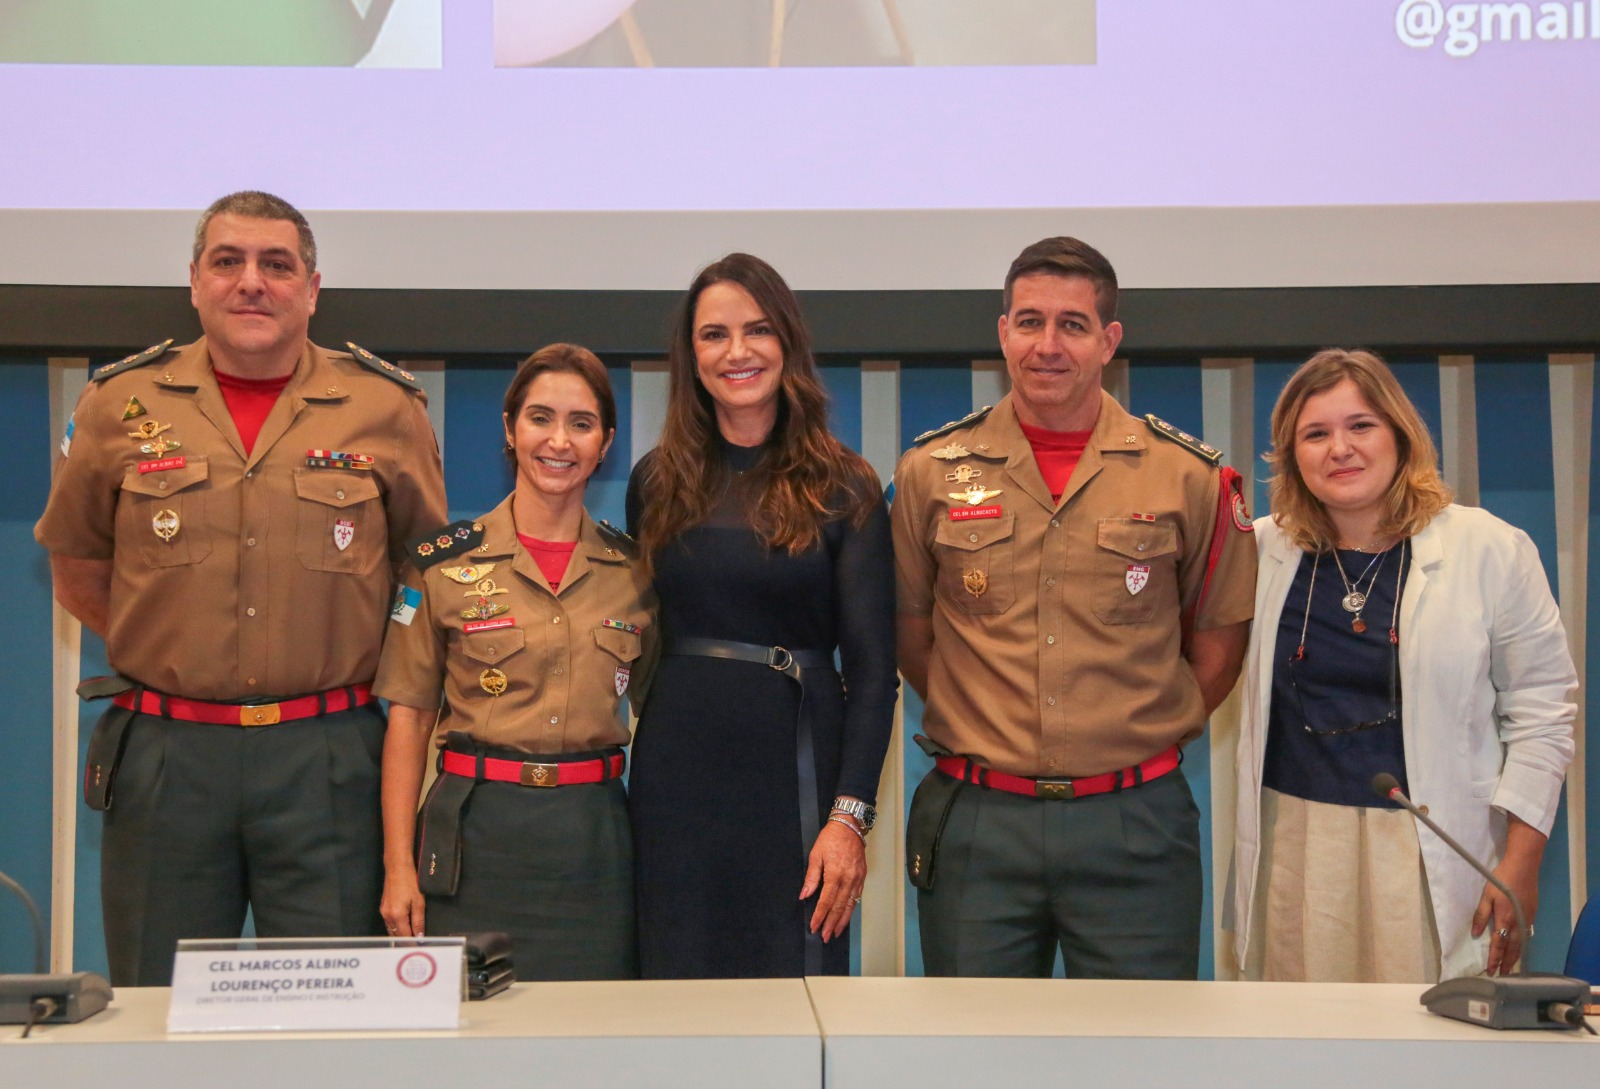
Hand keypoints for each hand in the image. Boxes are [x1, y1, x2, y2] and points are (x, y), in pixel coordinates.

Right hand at [380, 865, 426, 937]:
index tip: (419, 947)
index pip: (405, 936)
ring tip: (412, 938)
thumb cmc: (410, 882)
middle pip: (396, 935)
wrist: (397, 868)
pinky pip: (389, 923)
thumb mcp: (419, 902)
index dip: (412, 943)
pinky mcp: (383, 908)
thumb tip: (420, 936)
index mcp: (397, 916)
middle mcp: (387, 916)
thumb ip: (418, 921)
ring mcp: (383, 912)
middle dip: (406, 941)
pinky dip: (397, 928)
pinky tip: (404, 927)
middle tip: (416, 944)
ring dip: (401, 935)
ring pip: (392, 930)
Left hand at [799, 819, 866, 941]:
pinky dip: (851, 909)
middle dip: (831, 923)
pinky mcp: (862, 876)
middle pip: (839, 907)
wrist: (850, 826)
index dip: (819, 916)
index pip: (826, 901)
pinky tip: (847, 916)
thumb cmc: (831, 838)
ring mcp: (857, 878)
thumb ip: (811, 877)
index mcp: (835, 874)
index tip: (814, 926)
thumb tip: (805, 894)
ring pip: (850, 905)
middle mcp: (848, 879)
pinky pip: (857, 896)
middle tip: (825, 936)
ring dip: (843, 920)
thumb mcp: (816, 855)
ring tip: (835, 932)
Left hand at [1472, 859, 1539, 975]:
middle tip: (1502, 976)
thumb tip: (1476, 934)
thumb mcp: (1486, 896)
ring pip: (1522, 944)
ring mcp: (1527, 920)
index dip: (1494, 959)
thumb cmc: (1501, 880)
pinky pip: (1527, 936)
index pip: (1499, 945)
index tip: (1491, 971)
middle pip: (1513, 949)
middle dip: (1507, 963)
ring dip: (1515, 957)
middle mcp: (1518, 923)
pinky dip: (1522, 946)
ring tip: (1510, 968)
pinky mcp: (1532, 915)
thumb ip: (1481, 915)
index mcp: (1505, 919)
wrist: (1524, 868)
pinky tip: (1519, 949)